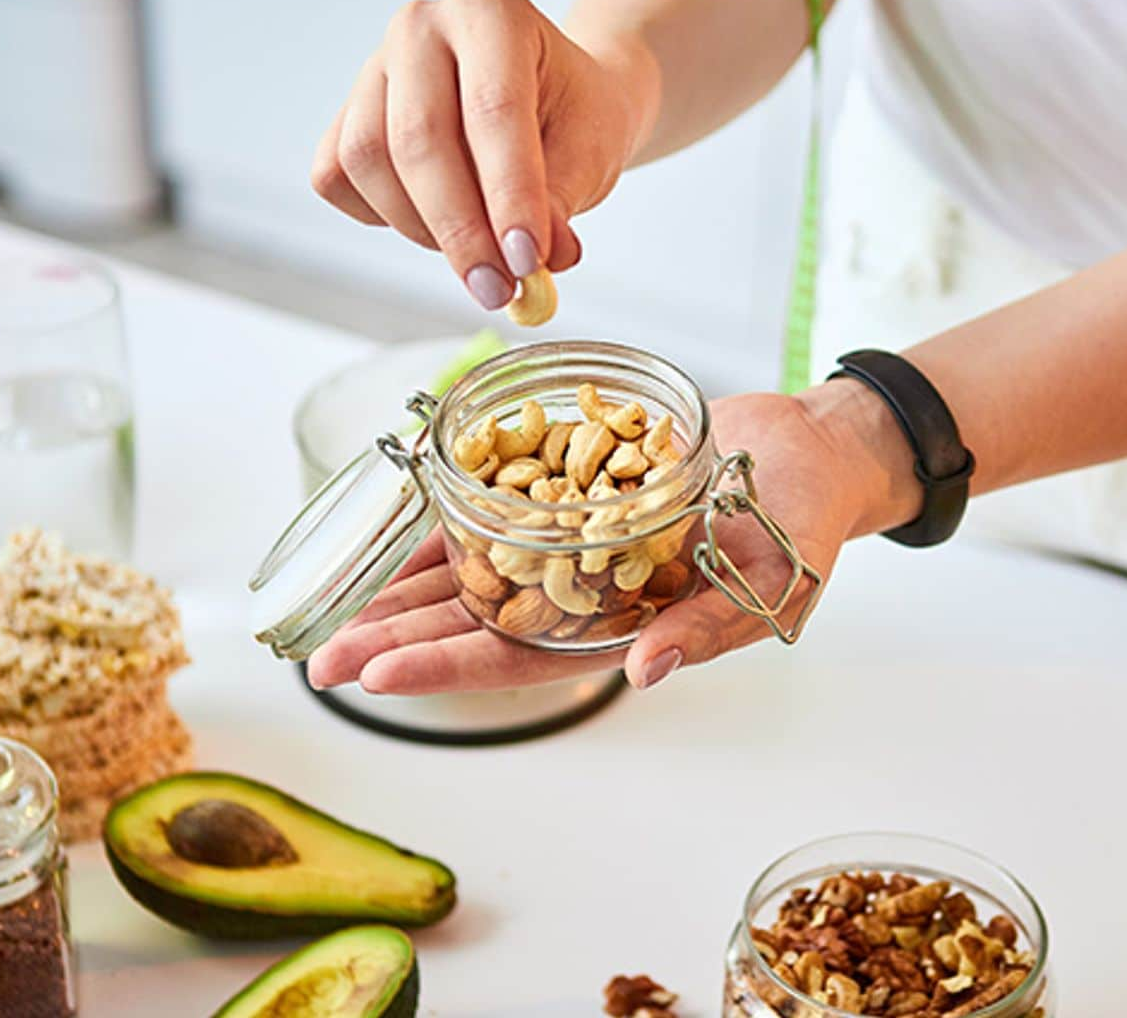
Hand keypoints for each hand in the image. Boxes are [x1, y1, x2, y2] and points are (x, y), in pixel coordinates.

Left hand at [307, 392, 869, 693]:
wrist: (809, 450)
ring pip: (468, 572)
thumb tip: (646, 669)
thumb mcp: (772, 581)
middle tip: (317, 658)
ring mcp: (569, 546)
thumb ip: (708, 626)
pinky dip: (442, 516)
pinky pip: (491, 508)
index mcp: (623, 630)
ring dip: (399, 589)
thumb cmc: (804, 525)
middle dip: (395, 640)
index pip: (519, 662)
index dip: (447, 669)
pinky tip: (387, 526)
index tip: (378, 675)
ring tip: (326, 608)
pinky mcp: (566, 491)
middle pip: (473, 624)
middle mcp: (583, 596)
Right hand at [311, 0, 654, 310]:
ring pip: (368, 160)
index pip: (492, 111)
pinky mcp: (346, 112)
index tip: (528, 262)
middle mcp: (422, 27)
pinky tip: (431, 223)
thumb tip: (536, 264)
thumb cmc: (572, 113)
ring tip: (477, 255)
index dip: (509, 195)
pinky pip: (337, 176)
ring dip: (422, 229)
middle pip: (419, 138)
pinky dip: (381, 216)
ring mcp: (374, 66)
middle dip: (460, 230)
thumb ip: (561, 202)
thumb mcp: (590, 149)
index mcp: (491, 13)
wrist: (554, 96)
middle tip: (498, 289)